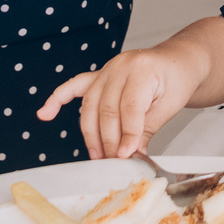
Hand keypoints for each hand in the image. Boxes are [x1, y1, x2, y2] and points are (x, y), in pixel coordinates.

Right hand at [38, 43, 202, 158]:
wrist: (178, 61)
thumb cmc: (177, 80)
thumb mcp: (170, 106)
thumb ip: (146, 129)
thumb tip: (130, 155)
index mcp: (143, 69)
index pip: (130, 107)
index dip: (127, 134)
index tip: (126, 156)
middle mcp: (121, 66)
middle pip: (107, 109)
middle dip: (108, 140)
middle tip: (113, 162)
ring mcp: (108, 69)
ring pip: (90, 106)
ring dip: (90, 134)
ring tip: (97, 156)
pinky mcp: (99, 75)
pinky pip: (75, 86)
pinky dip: (58, 99)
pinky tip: (45, 113)